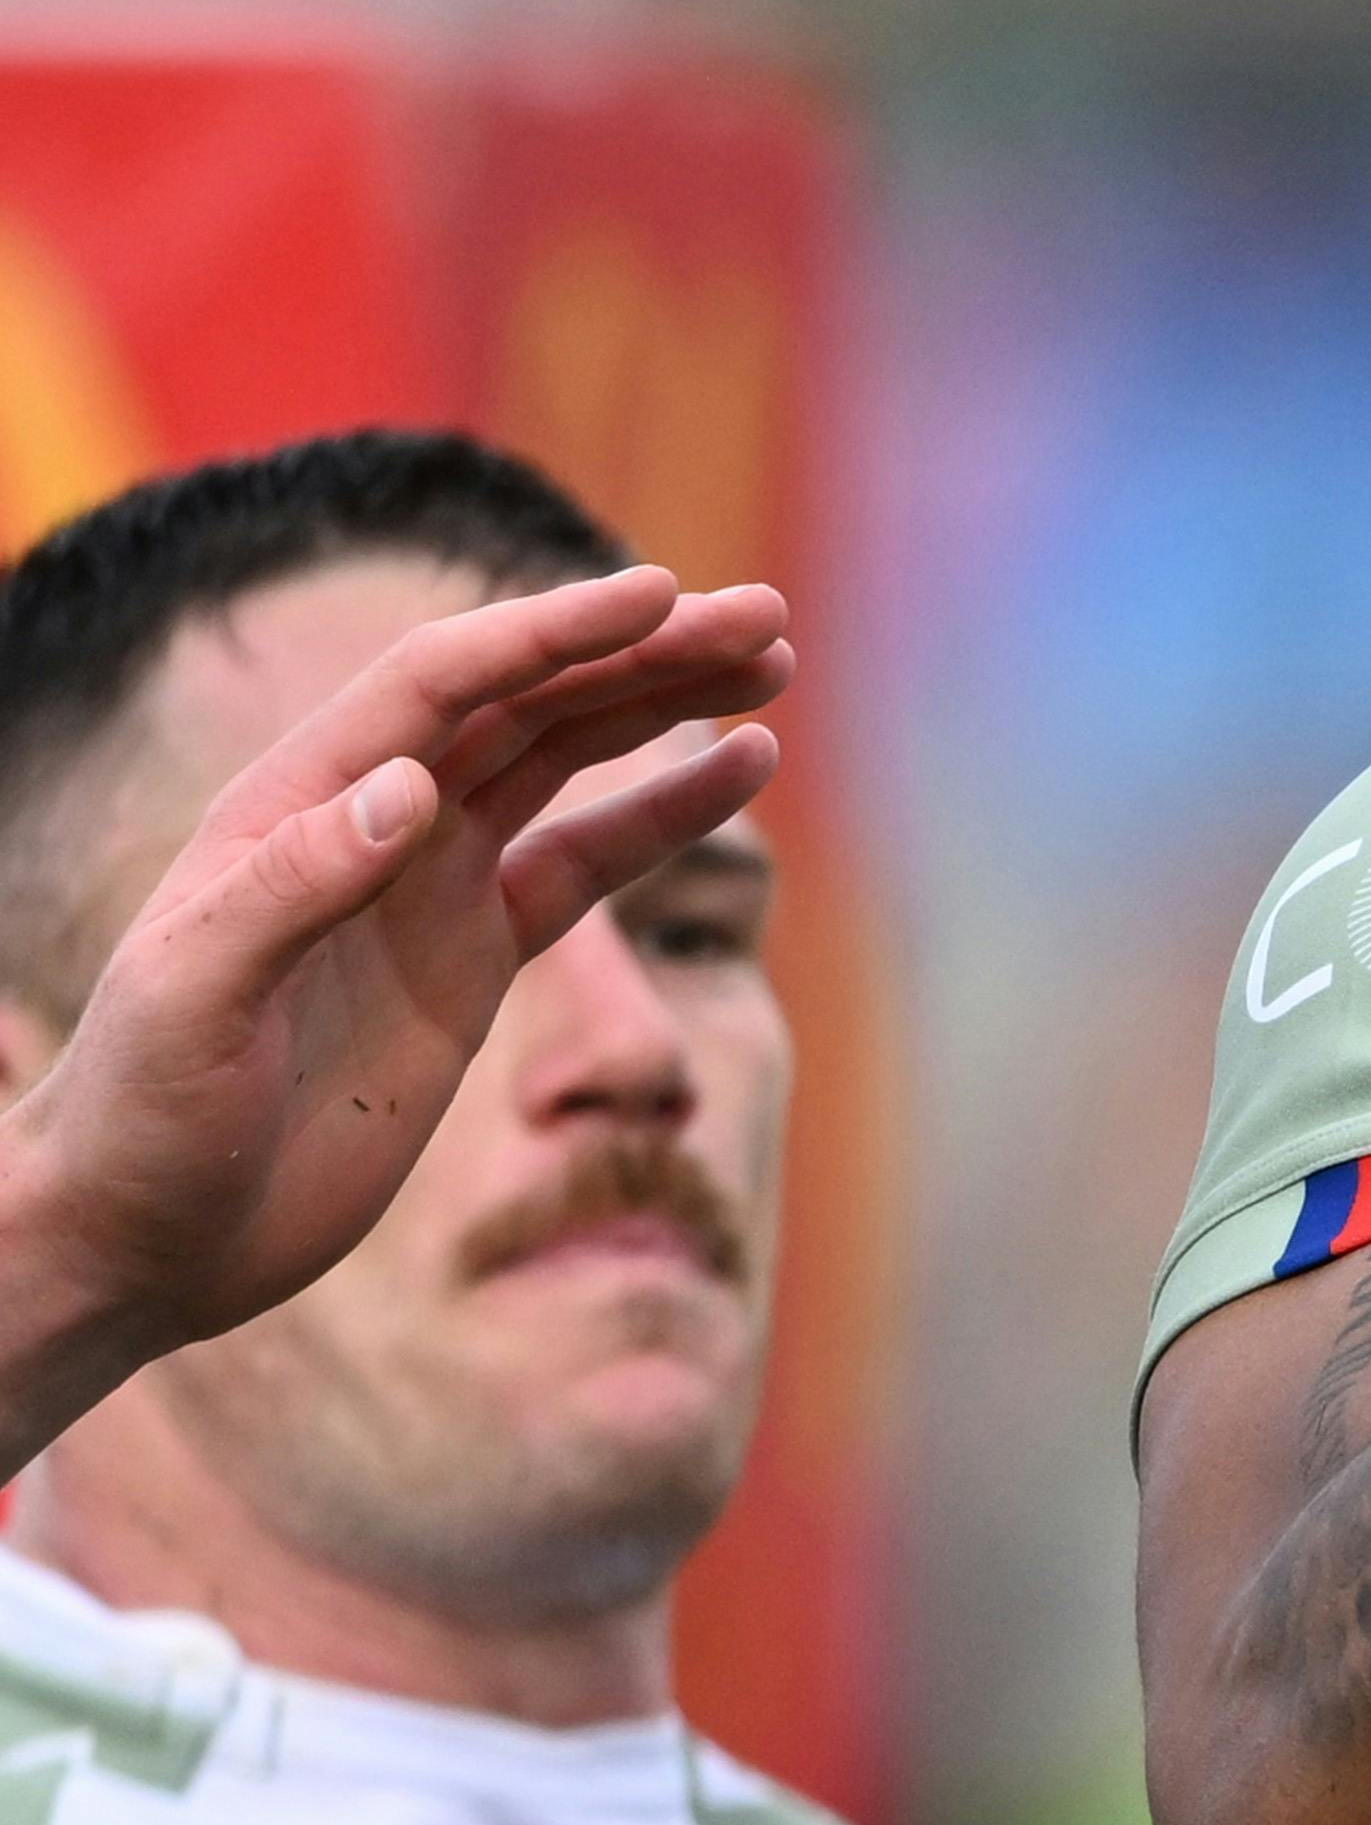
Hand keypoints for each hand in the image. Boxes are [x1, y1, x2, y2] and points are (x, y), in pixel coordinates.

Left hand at [0, 568, 791, 1445]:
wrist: (150, 1224)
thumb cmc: (142, 1112)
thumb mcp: (192, 998)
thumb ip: (293, 886)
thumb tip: (411, 787)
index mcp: (296, 801)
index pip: (441, 684)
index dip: (550, 635)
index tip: (659, 600)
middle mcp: (370, 820)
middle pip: (524, 702)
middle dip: (642, 653)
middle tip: (761, 614)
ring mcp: (428, 887)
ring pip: (566, 763)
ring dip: (664, 710)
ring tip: (772, 668)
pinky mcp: (472, 960)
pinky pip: (585, 865)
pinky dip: (661, 818)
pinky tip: (734, 773)